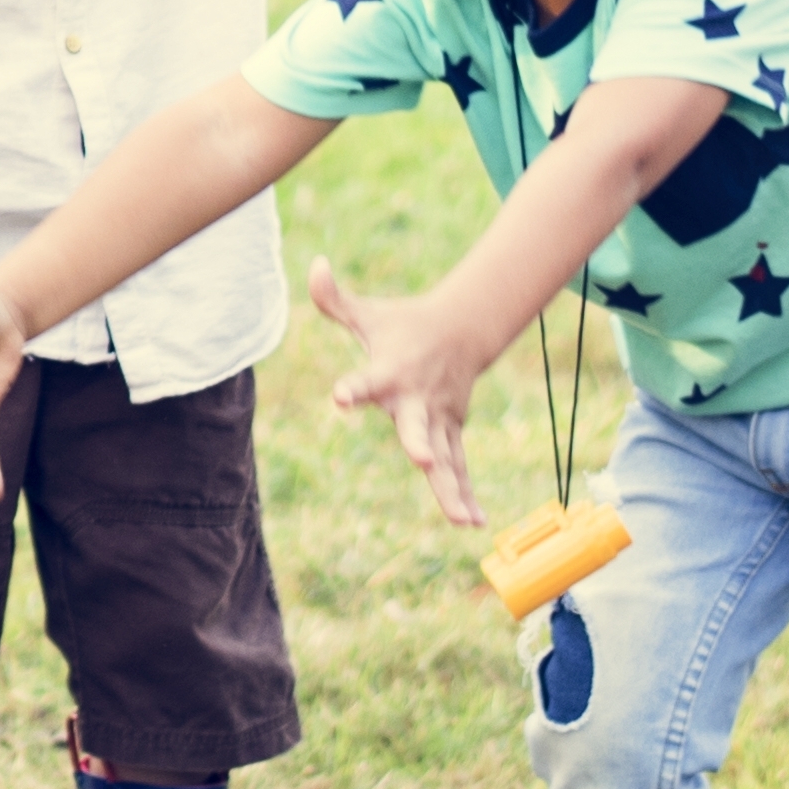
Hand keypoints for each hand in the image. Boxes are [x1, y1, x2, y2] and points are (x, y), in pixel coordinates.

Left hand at [312, 257, 490, 526]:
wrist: (463, 330)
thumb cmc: (404, 326)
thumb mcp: (369, 313)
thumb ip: (335, 298)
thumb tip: (315, 266)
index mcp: (389, 372)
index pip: (365, 381)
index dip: (352, 389)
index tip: (340, 398)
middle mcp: (416, 399)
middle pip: (416, 426)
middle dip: (418, 443)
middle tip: (422, 459)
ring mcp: (438, 418)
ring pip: (446, 457)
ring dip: (452, 487)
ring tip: (462, 521)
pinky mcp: (451, 430)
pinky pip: (458, 466)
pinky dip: (464, 492)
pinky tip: (474, 523)